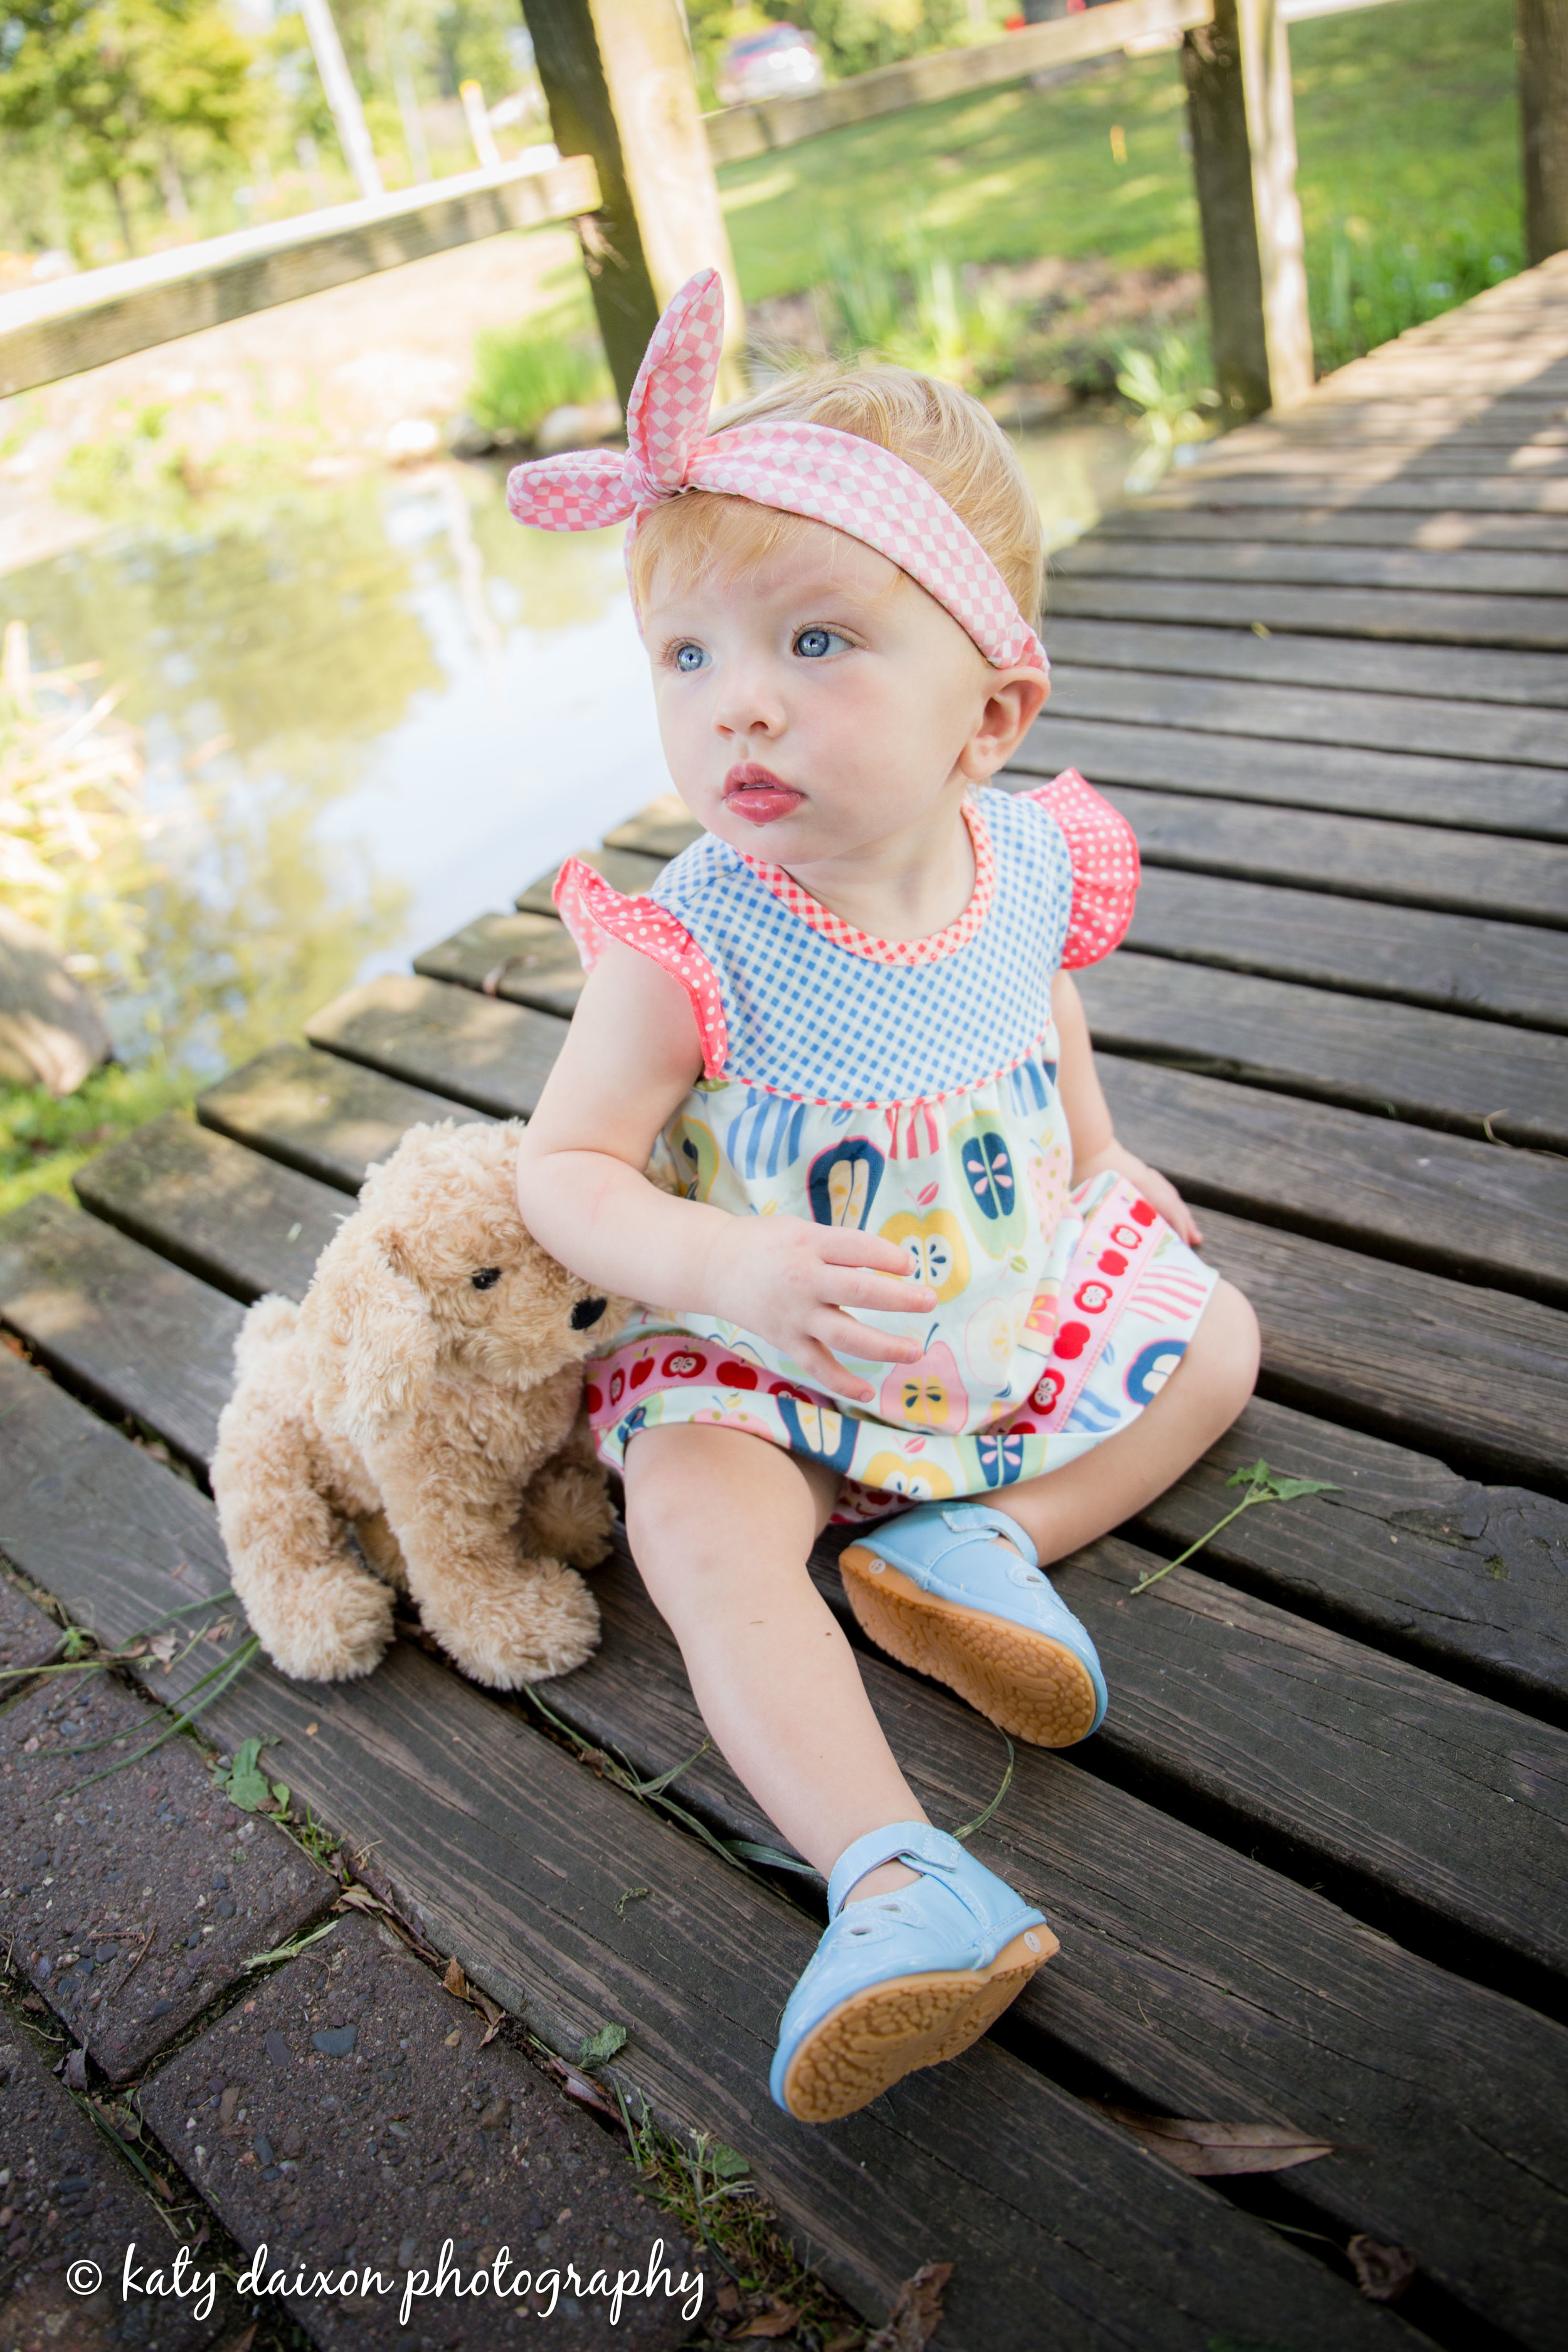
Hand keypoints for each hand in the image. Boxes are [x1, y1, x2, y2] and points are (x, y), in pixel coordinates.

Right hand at [701, 1215, 935, 1403]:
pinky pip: (817, 1365)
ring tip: (915, 1352)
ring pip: (845, 1335)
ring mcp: (794, 1314)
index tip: (909, 1266)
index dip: (888, 1257)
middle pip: (859, 1290)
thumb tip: (892, 1267)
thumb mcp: (802, 1230)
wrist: (713, 1265)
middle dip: (899, 1298)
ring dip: (884, 1346)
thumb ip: (840, 1246)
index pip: (858, 1248)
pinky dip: (841, 1382)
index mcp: (808, 1243)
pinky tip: (867, 1392)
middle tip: (929, 1301)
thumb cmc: (766, 1242)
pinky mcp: (785, 1339)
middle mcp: (803, 1279)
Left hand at [1076, 1140, 1203, 1248]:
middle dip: (1186, 1222)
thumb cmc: (1086, 1168)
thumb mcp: (1091, 1195)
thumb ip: (1099, 1216)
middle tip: (1196, 1240)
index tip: (1184, 1244)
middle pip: (1174, 1202)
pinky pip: (1162, 1188)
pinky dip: (1170, 1200)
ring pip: (1170, 1194)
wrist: (1087, 1142)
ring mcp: (1145, 1174)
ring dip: (1181, 1211)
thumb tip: (1102, 1238)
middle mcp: (1147, 1179)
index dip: (1179, 1226)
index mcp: (1139, 1185)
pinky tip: (1170, 1209)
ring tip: (1189, 1229)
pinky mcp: (1140, 1171)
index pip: (1169, 1208)